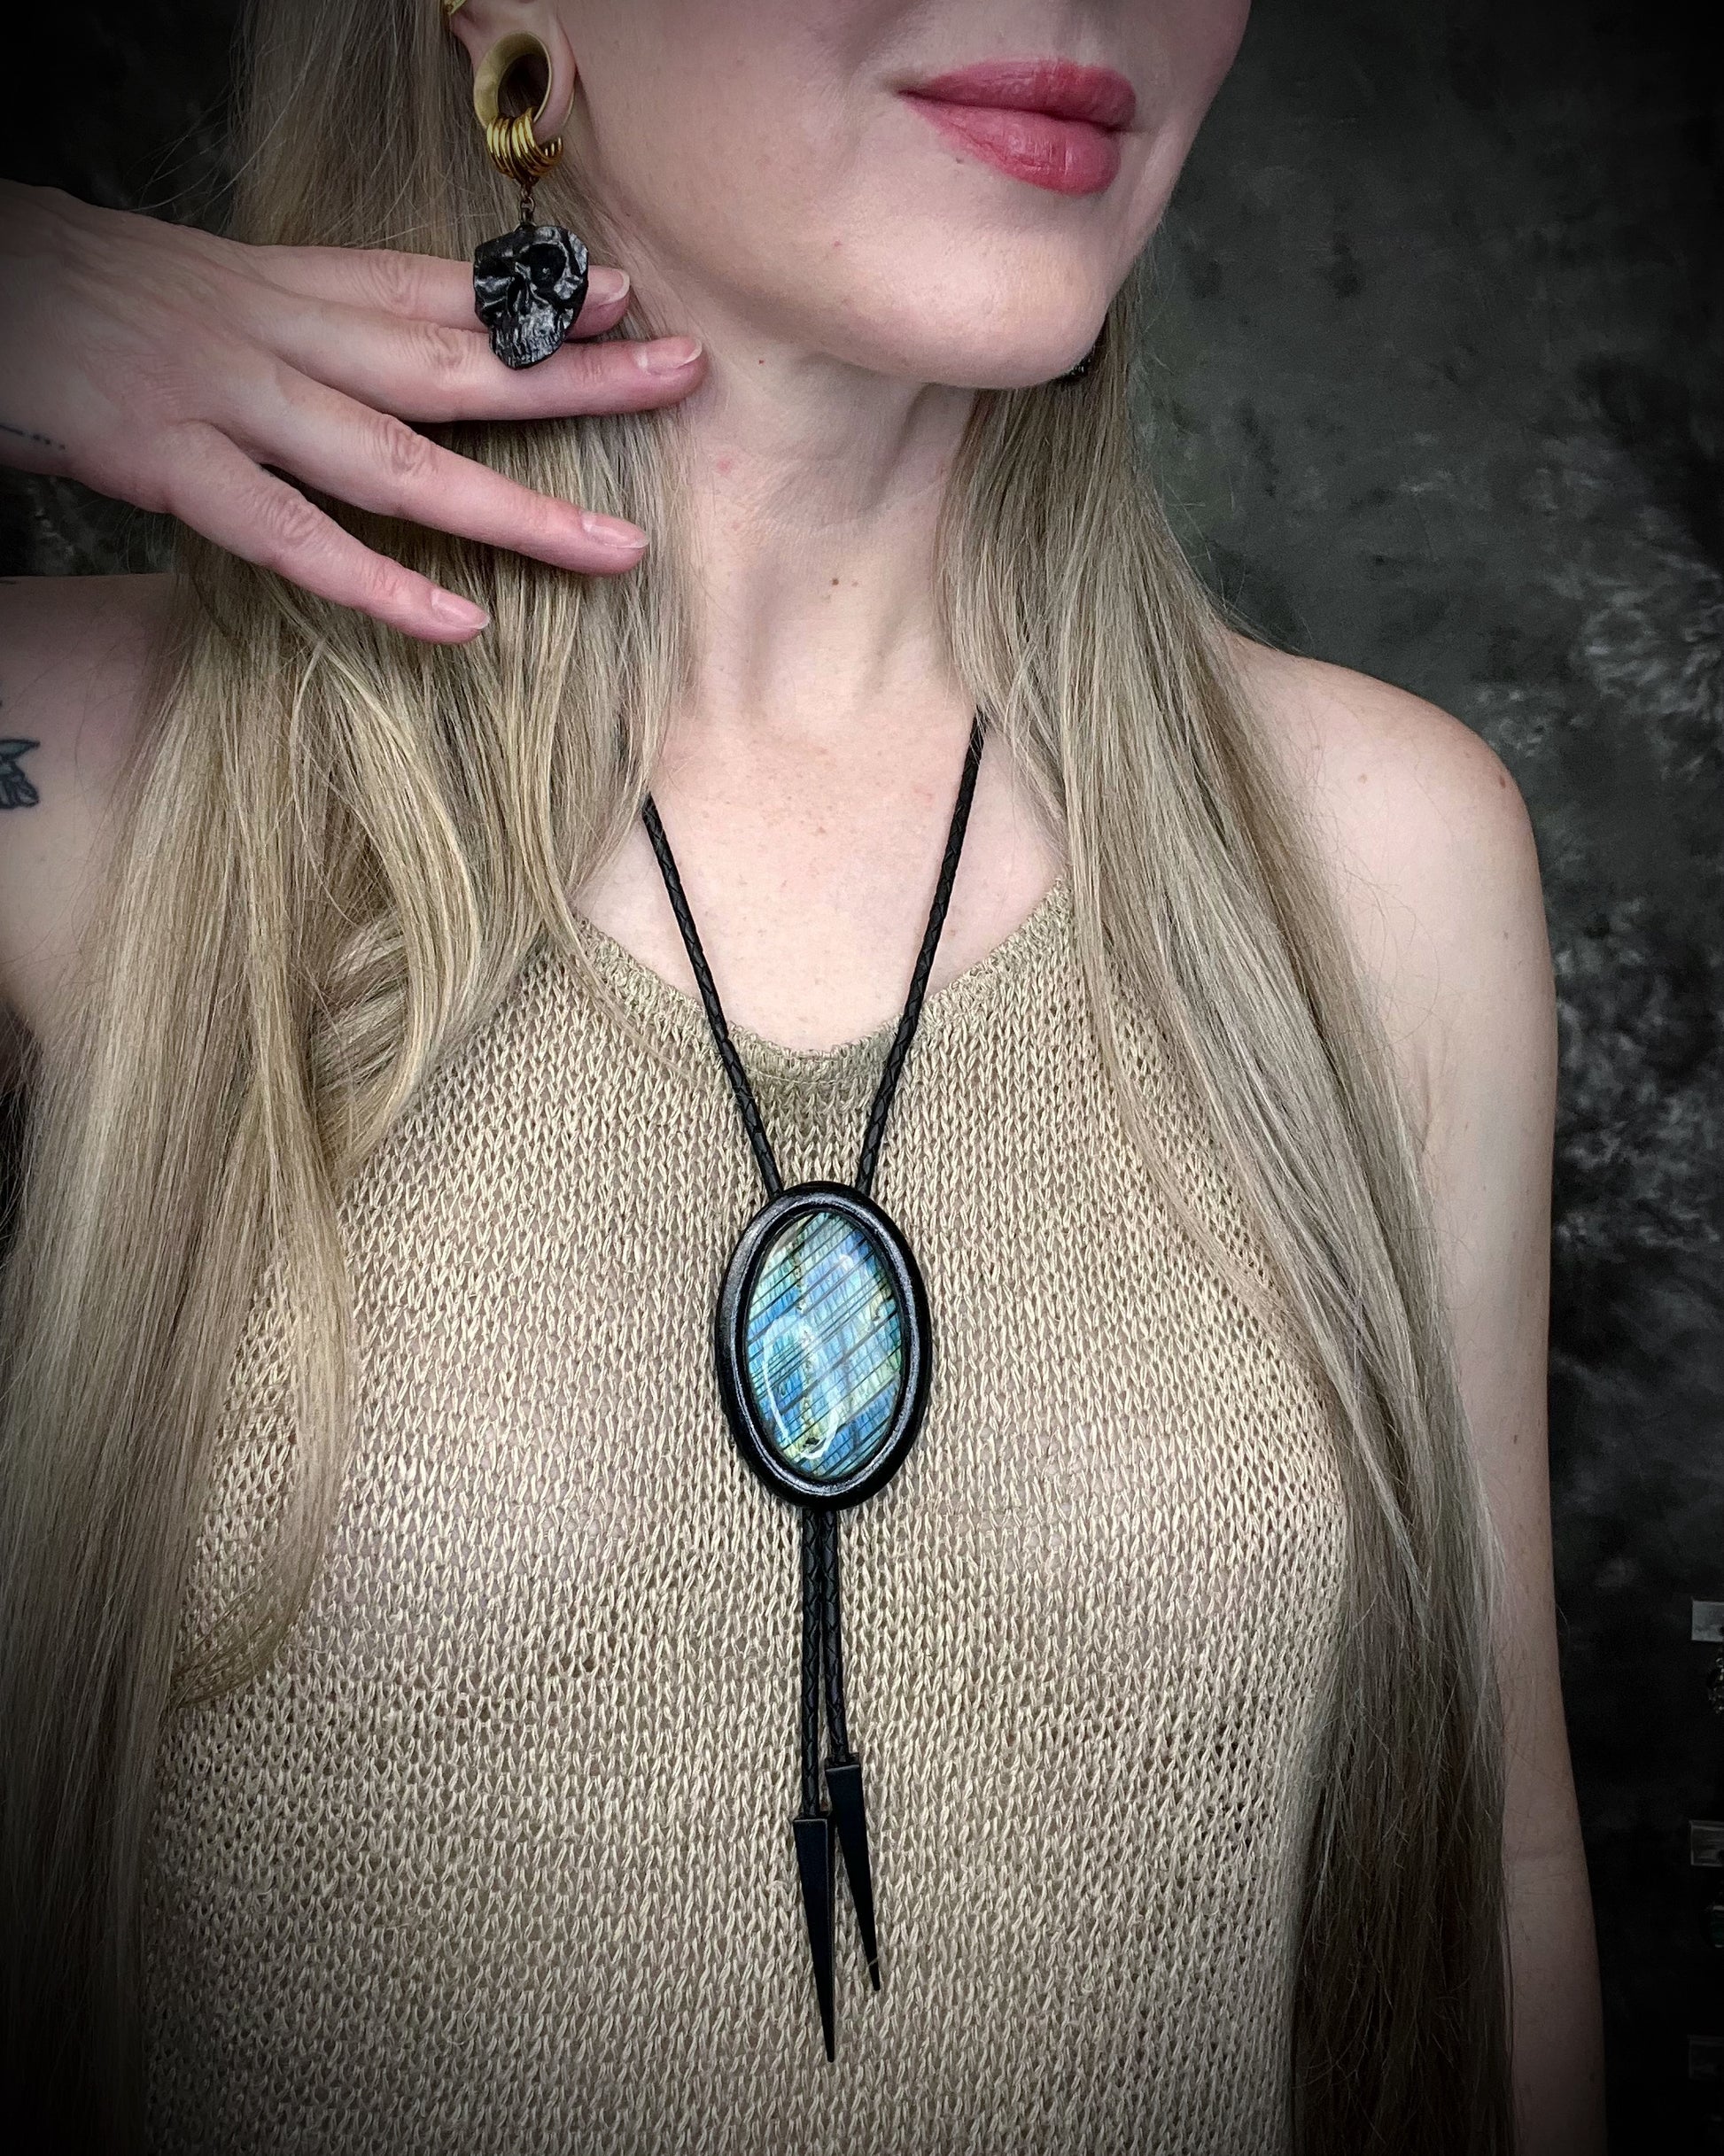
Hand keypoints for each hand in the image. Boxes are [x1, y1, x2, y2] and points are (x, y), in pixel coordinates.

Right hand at [0, 182, 705, 641]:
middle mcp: (270, 332)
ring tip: (617, 550)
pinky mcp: (165, 462)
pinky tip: (463, 625)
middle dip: (574, 375)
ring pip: (399, 459)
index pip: (429, 288)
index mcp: (277, 285)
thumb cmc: (69, 294)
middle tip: (682, 380)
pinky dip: (379, 585)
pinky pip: (292, 536)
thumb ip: (284, 322)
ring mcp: (223, 398)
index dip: (531, 297)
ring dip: (516, 508)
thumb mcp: (191, 285)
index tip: (624, 301)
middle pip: (451, 360)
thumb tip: (358, 359)